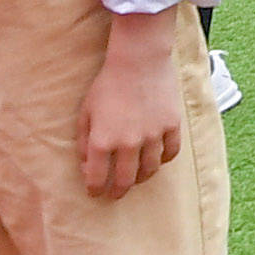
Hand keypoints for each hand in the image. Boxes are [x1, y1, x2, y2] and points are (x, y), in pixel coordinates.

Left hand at [78, 9, 192, 200]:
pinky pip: (169, 153)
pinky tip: (156, 159)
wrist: (139, 61)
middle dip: (118, 191)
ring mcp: (153, 136)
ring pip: (149, 170)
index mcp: (103, 140)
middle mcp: (128, 143)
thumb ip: (83, 141)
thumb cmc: (107, 84)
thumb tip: (86, 164)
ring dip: (140, 178)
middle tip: (115, 194)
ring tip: (135, 177)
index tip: (95, 193)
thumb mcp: (86, 111)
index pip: (98, 178)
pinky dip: (162, 160)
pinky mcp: (171, 126)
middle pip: (125, 181)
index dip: (95, 190)